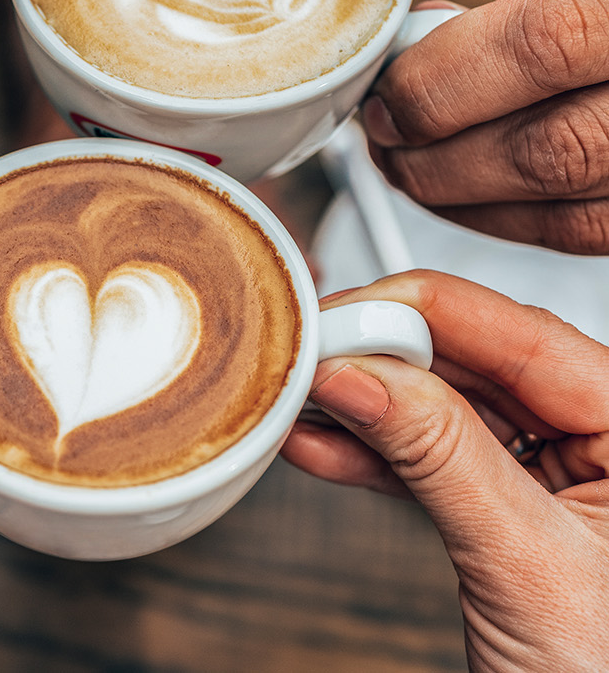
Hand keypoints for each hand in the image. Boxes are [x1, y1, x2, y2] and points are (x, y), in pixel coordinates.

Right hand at [282, 270, 608, 671]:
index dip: (419, 315)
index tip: (337, 322)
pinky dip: (373, 455)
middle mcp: (603, 437)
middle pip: (476, 359)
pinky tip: (321, 444)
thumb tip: (362, 375)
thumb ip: (443, 456)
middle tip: (307, 359)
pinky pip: (435, 459)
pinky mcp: (511, 509)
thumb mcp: (528, 564)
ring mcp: (557, 473)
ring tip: (301, 400)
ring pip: (446, 406)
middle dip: (382, 357)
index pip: (521, 334)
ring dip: (365, 406)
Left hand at [360, 0, 608, 253]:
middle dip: (436, 156)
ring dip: (462, 198)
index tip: (386, 94)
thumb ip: (525, 3)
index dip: (442, 80)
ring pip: (566, 211)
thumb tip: (418, 42)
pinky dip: (514, 221)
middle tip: (382, 136)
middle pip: (548, 150)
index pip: (541, 44)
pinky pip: (592, 235)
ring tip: (408, 164)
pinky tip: (470, 195)